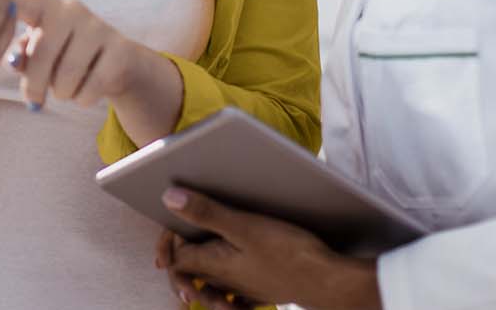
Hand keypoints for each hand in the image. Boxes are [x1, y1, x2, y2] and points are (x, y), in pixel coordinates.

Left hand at [6, 0, 159, 111]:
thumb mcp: (38, 54)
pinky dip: (82, 99)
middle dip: (34, 86)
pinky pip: (90, 88)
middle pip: (43, 53)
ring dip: (61, 93)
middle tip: (34, 101)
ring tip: (66, 87)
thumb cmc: (65, 57)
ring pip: (67, 76)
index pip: (20, 3)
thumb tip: (14, 60)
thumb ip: (19, 56)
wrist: (119, 63)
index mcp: (45, 6)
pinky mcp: (120, 51)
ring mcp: (98, 27)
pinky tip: (86, 89)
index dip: (3, 3)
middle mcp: (71, 10)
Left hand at [154, 187, 381, 309]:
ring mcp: (245, 289)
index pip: (177, 258)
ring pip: (212, 287)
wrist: (328, 282)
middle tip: (171, 250)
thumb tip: (169, 198)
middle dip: (179, 261)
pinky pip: (236, 298)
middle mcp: (226, 280)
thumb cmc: (289, 253)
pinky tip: (230, 286)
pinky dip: (227, 293)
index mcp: (216, 263)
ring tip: (196, 266)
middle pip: (191, 274)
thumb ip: (206, 212)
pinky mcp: (264, 292)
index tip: (172, 224)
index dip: (168, 242)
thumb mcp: (245, 226)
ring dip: (199, 278)